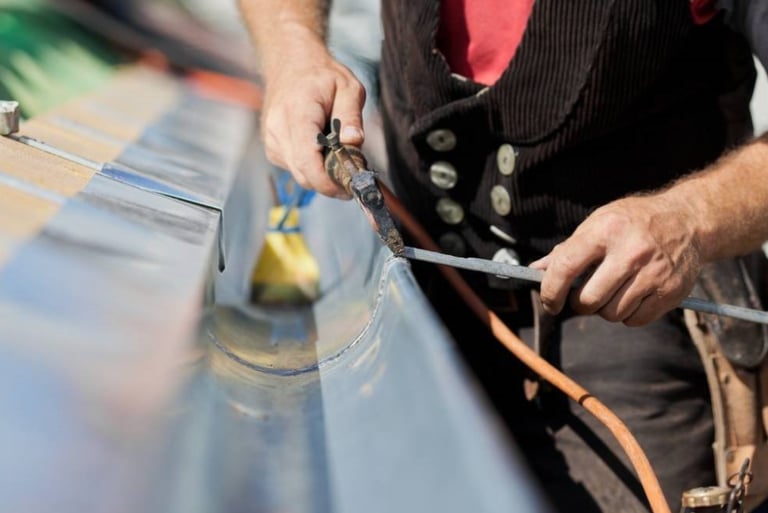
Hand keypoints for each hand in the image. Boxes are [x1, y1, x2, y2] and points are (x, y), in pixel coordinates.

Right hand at [259, 37, 365, 198]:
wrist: (290, 63)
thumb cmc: (321, 75)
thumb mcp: (348, 87)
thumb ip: (351, 116)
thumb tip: (354, 143)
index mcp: (296, 113)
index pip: (307, 160)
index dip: (328, 181)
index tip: (349, 186)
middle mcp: (277, 130)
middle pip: (304, 174)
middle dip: (330, 182)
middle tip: (353, 174)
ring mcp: (272, 141)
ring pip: (300, 175)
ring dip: (322, 174)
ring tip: (338, 154)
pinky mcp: (273, 148)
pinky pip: (296, 169)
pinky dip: (312, 167)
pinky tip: (322, 150)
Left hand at [530, 194, 702, 325]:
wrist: (688, 220)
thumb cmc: (634, 222)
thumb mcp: (599, 222)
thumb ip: (568, 249)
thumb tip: (536, 270)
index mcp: (605, 231)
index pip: (566, 267)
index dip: (550, 291)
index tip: (550, 302)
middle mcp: (630, 252)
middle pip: (589, 300)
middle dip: (579, 304)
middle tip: (583, 297)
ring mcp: (653, 273)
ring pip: (612, 314)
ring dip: (605, 309)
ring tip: (612, 291)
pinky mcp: (670, 291)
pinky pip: (635, 320)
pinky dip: (628, 315)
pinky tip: (631, 296)